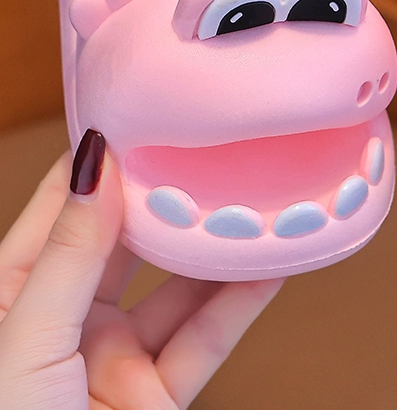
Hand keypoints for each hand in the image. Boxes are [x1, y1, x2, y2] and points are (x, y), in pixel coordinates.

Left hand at [0, 134, 282, 408]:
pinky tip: (270, 265)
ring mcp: (112, 357)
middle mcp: (66, 318)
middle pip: (128, 241)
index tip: (146, 114)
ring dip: (215, 248)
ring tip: (256, 199)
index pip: (63, 207)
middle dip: (170, 198)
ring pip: (175, 288)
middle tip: (214, 150)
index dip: (102, 160)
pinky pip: (205, 338)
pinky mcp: (154, 394)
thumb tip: (95, 165)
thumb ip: (70, 256)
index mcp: (14, 295)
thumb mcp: (26, 341)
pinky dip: (240, 303)